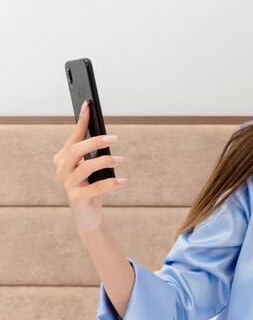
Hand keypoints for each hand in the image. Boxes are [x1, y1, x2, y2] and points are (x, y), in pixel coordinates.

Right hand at [52, 101, 125, 232]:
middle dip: (95, 141)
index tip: (88, 105)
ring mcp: (67, 185)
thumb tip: (106, 135)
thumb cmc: (92, 185)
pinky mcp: (76, 198)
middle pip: (76, 150)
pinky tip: (123, 181)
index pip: (73, 137)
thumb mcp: (93, 167)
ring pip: (85, 167)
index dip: (81, 121)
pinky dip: (111, 184)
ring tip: (121, 160)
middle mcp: (62, 170)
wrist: (88, 214)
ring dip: (106, 161)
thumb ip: (94, 152)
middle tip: (115, 138)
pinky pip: (95, 188)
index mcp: (63, 159)